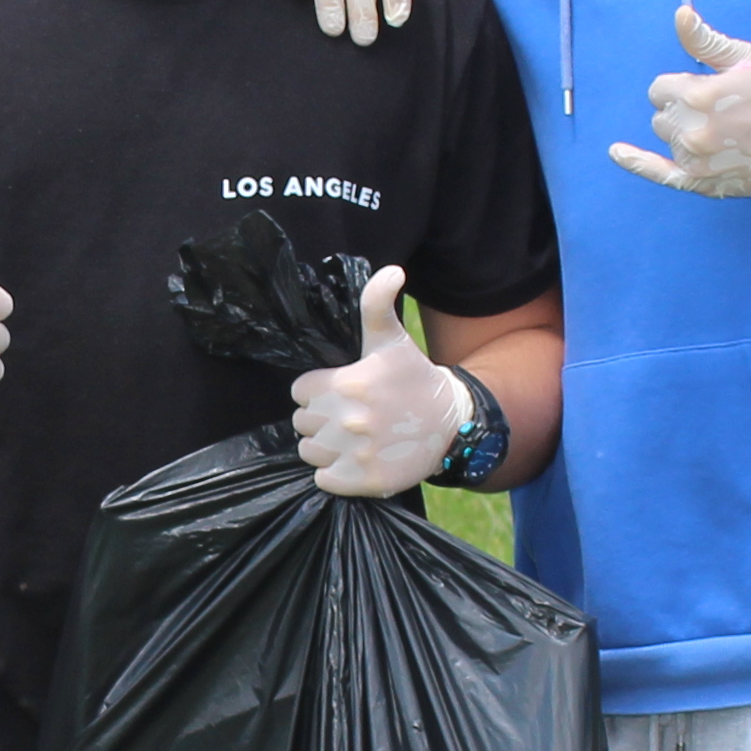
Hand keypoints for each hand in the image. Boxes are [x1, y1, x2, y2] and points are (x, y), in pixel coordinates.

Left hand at [287, 265, 463, 499]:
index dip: (316, 391)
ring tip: (352, 438)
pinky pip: (323, 480)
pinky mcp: (364, 480)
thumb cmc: (414, 377)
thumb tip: (392, 270)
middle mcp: (349, 420)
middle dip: (319, 419)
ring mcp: (356, 453)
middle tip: (349, 416)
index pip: (300, 392)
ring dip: (324, 447)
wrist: (450, 422)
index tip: (340, 391)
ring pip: (309, 452)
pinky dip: (335, 474)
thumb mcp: (393, 339)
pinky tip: (357, 459)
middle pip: (302, 423)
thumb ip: (378, 304)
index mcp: (348, 384)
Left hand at [607, 4, 750, 198]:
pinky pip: (661, 174)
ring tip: (723, 130)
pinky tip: (617, 153)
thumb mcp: (745, 57)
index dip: (681, 86)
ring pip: (666, 140)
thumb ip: (705, 40)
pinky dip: (637, 163)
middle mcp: (692, 130)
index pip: (659, 89)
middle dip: (682, 109)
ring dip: (682, 133)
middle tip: (722, 110)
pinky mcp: (705, 183)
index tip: (709, 88)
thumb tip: (680, 14)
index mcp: (698, 95)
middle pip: (661, 115)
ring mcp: (697, 160)